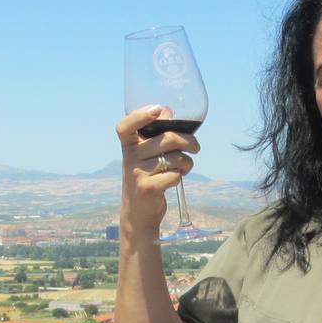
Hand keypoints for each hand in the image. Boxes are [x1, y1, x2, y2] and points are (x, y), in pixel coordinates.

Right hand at [117, 106, 199, 237]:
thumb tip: (167, 111)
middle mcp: (129, 157)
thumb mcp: (145, 154)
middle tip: (196, 148)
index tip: (157, 110)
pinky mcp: (147, 189)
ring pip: (175, 158)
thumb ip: (155, 133)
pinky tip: (176, 179)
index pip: (125, 126)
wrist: (138, 212)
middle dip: (188, 141)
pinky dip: (180, 176)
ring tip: (184, 168)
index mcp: (128, 145)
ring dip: (186, 162)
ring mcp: (137, 173)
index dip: (139, 115)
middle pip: (166, 138)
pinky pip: (174, 175)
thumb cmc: (148, 176)